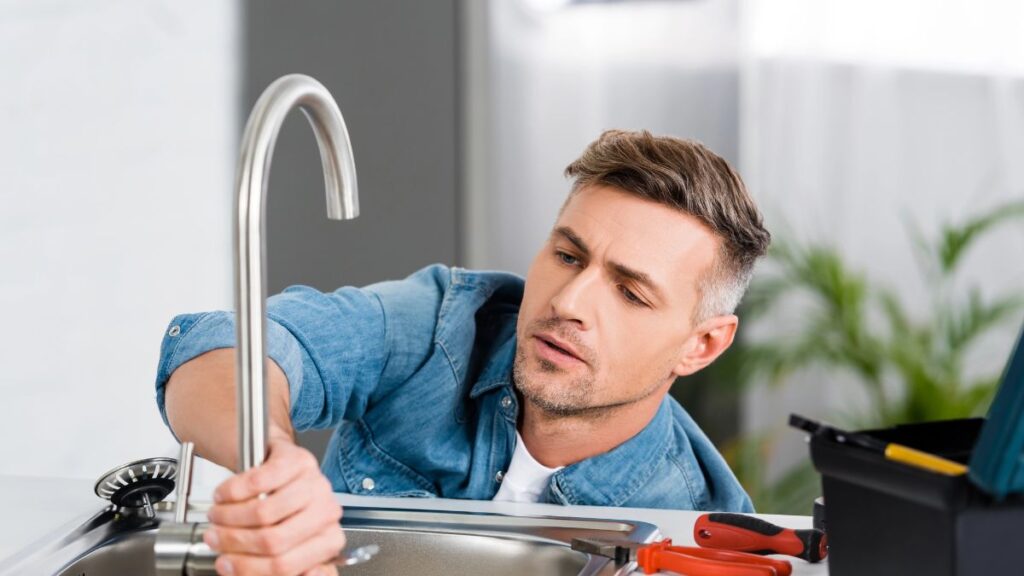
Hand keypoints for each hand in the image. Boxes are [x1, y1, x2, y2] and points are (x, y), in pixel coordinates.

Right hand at [203, 439, 344, 575]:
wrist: (280, 465)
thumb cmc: (284, 509)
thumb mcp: (287, 544)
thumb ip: (282, 565)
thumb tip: (256, 575)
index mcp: (328, 541)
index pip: (285, 566)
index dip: (247, 568)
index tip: (225, 566)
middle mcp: (326, 512)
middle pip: (272, 541)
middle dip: (233, 543)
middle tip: (213, 539)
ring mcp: (314, 483)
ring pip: (262, 512)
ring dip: (228, 517)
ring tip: (216, 517)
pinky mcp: (296, 460)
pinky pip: (256, 482)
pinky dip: (231, 492)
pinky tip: (223, 496)